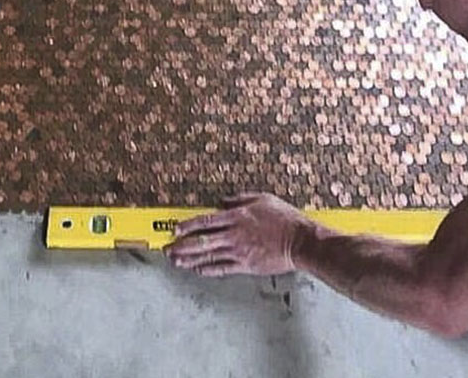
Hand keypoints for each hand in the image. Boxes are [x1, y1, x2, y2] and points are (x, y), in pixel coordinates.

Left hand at [164, 192, 311, 276]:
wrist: (300, 241)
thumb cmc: (284, 218)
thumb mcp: (262, 198)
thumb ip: (239, 198)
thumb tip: (223, 201)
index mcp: (236, 216)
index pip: (205, 221)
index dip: (188, 225)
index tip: (175, 229)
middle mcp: (233, 235)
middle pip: (201, 241)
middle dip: (182, 245)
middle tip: (167, 249)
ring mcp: (239, 252)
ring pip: (208, 256)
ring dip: (189, 259)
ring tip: (175, 261)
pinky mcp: (246, 266)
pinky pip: (222, 269)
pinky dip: (208, 269)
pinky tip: (198, 270)